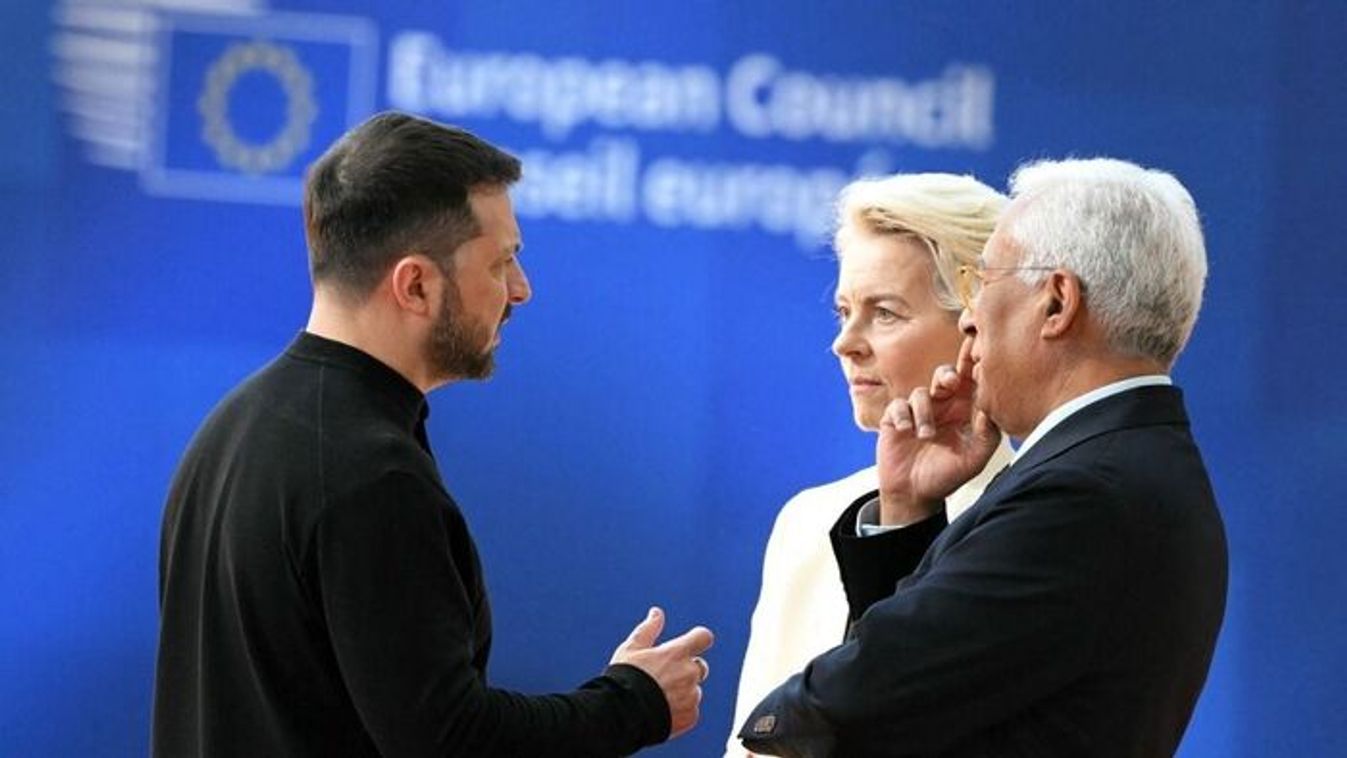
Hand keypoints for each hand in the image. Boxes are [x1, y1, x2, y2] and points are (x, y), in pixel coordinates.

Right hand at [610, 607, 714, 738]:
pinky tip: (662, 711)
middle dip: (687, 669)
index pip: (703, 637)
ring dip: (682, 691)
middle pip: (700, 666)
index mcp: (677, 653)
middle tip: (665, 677)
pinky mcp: (691, 716)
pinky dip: (680, 710)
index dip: (698, 638)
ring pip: (694, 690)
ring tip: (658, 697)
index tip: (692, 642)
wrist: (622, 714)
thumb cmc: (625, 678)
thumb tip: (657, 613)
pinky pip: (691, 709)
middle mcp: (689, 673)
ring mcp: (691, 695)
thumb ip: (648, 629)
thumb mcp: (631, 648)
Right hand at [876, 338, 1000, 524]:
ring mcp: (918, 412)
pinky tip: (906, 431)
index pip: (971, 381)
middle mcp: (942, 407)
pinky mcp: (896, 419)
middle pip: (945, 375)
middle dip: (948, 374)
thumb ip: (988, 434)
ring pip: (921, 393)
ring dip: (924, 412)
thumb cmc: (947, 475)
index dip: (974, 366)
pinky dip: (903, 416)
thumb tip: (989, 409)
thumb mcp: (975, 458)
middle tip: (951, 382)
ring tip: (927, 436)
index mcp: (964, 411)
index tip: (978, 358)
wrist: (915, 494)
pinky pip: (898, 405)